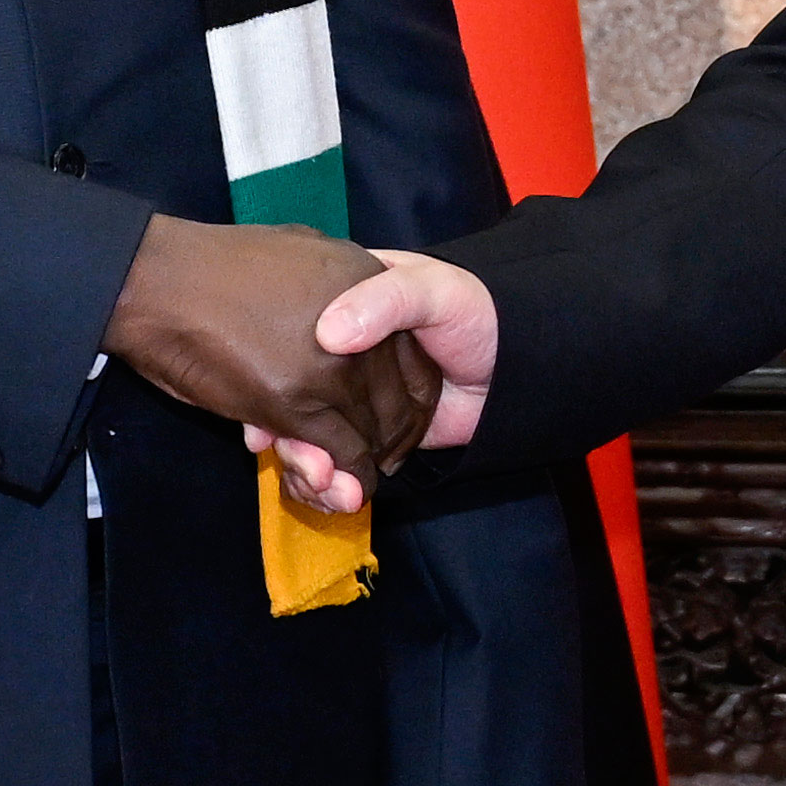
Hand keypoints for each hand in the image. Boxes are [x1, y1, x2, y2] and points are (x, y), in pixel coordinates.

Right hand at [107, 216, 436, 478]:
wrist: (156, 279)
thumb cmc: (217, 265)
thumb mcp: (302, 250)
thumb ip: (338, 286)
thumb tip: (351, 317)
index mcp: (365, 278)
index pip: (413, 352)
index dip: (411, 393)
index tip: (397, 418)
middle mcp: (360, 322)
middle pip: (401, 397)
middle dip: (394, 437)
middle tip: (381, 459)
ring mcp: (329, 363)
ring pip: (373, 430)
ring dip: (365, 462)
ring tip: (352, 479)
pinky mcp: (294, 400)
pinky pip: (339, 452)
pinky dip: (342, 475)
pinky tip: (333, 484)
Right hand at [270, 251, 502, 516]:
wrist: (525, 363)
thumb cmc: (477, 309)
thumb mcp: (432, 289)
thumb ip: (384, 302)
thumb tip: (328, 335)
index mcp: (338, 308)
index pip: (282, 348)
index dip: (266, 386)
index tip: (260, 423)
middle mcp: (336, 358)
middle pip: (289, 405)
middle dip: (290, 444)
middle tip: (310, 467)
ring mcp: (353, 400)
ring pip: (308, 439)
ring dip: (306, 471)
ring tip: (327, 489)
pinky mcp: (375, 435)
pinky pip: (337, 462)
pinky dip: (327, 485)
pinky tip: (333, 497)